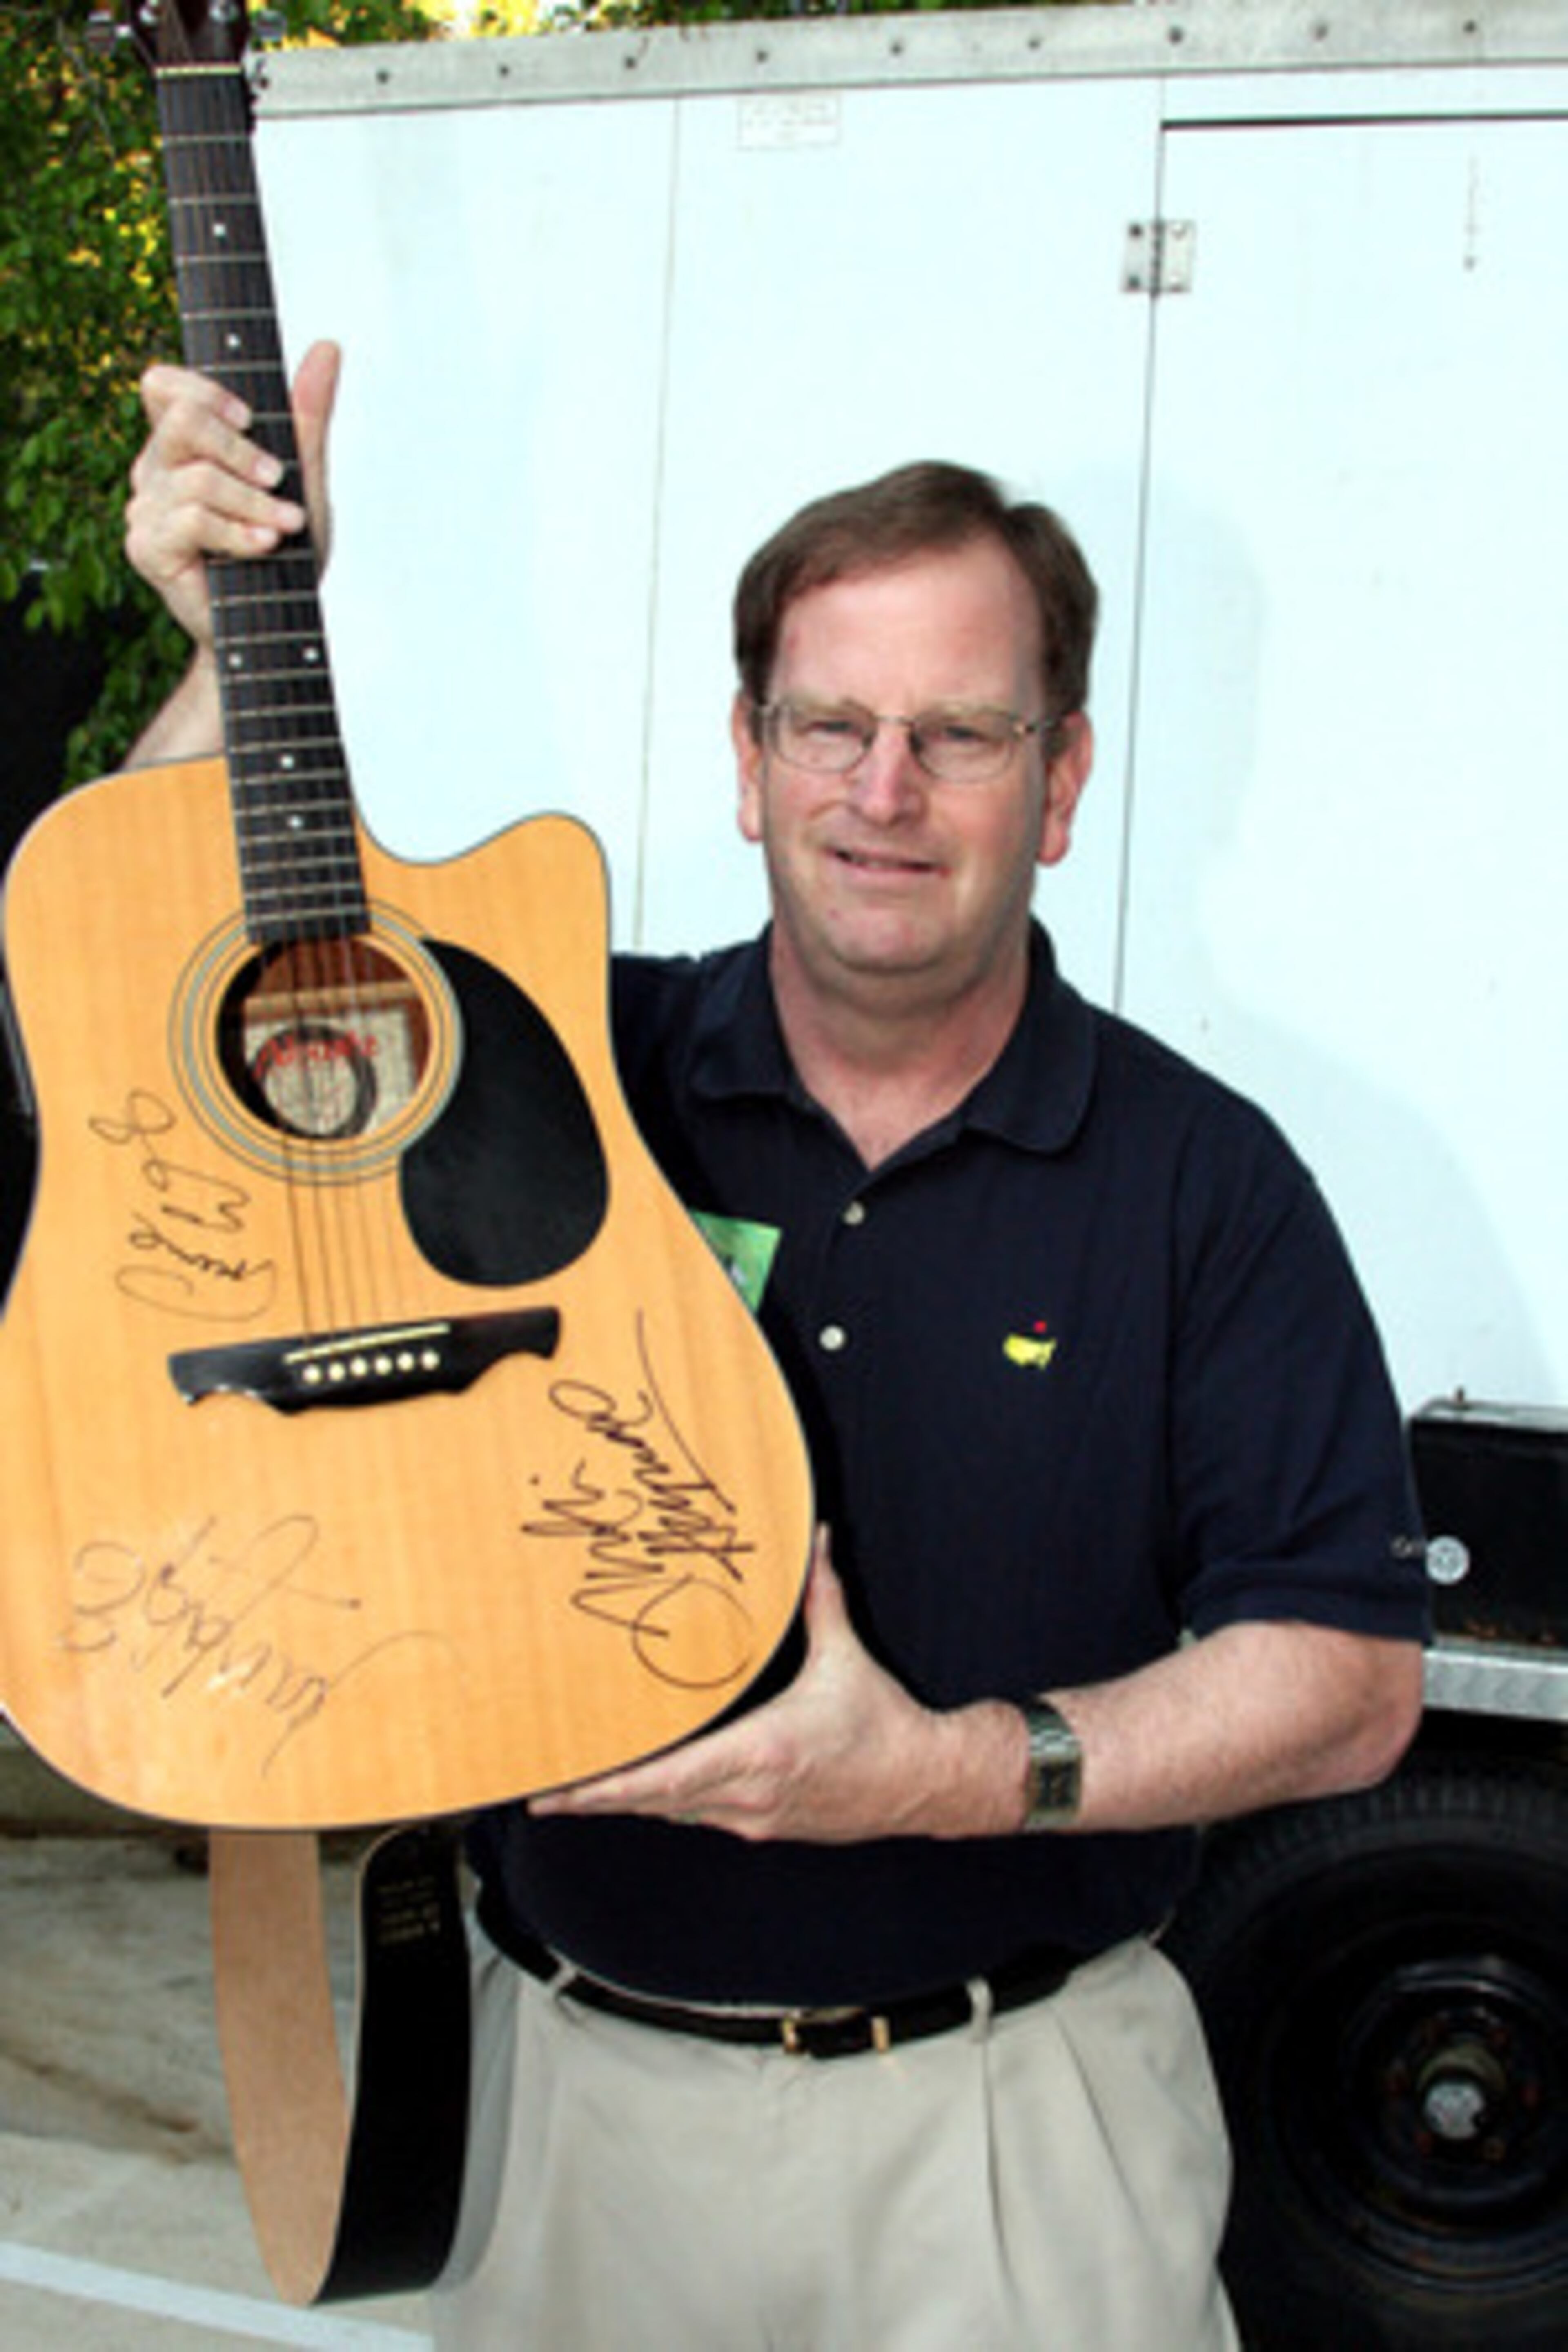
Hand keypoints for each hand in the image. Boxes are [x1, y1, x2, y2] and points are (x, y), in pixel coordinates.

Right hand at [126, 338, 340, 648]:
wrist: (277, 623)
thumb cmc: (285, 550)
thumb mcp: (305, 475)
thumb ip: (308, 414)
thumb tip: (328, 347)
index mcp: (184, 443)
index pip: (163, 385)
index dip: (203, 389)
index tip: (250, 417)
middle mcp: (157, 468)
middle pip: (182, 422)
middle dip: (241, 449)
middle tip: (279, 478)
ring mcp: (146, 507)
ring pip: (198, 478)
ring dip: (254, 502)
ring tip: (285, 525)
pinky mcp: (146, 546)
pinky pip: (192, 520)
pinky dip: (237, 531)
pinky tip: (264, 545)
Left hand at [529, 1529, 1027, 1843]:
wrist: (927, 1784)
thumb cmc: (885, 1726)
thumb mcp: (845, 1657)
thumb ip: (822, 1596)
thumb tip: (815, 1540)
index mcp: (761, 1751)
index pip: (665, 1778)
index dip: (607, 1789)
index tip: (564, 1791)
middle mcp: (749, 1795)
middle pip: (655, 1803)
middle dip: (599, 1798)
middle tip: (548, 1792)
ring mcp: (756, 1818)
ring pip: (676, 1813)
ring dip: (634, 1801)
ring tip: (585, 1790)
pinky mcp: (765, 1828)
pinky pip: (703, 1817)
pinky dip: (671, 1803)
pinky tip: (649, 1789)